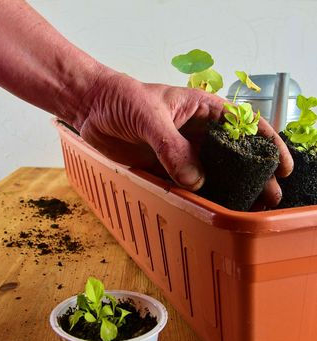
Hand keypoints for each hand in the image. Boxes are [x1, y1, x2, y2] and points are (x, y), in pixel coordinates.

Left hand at [77, 68, 292, 207]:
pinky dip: (197, 196)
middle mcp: (195, 133)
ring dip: (227, 189)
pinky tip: (210, 207)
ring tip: (246, 207)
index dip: (267, 143)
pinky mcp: (164, 166)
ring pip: (211, 172)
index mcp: (201, 110)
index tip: (282, 166)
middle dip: (253, 173)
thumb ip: (172, 146)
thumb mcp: (149, 115)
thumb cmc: (121, 98)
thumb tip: (196, 179)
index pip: (243, 125)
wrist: (92, 108)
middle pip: (232, 155)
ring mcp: (180, 152)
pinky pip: (185, 184)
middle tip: (268, 197)